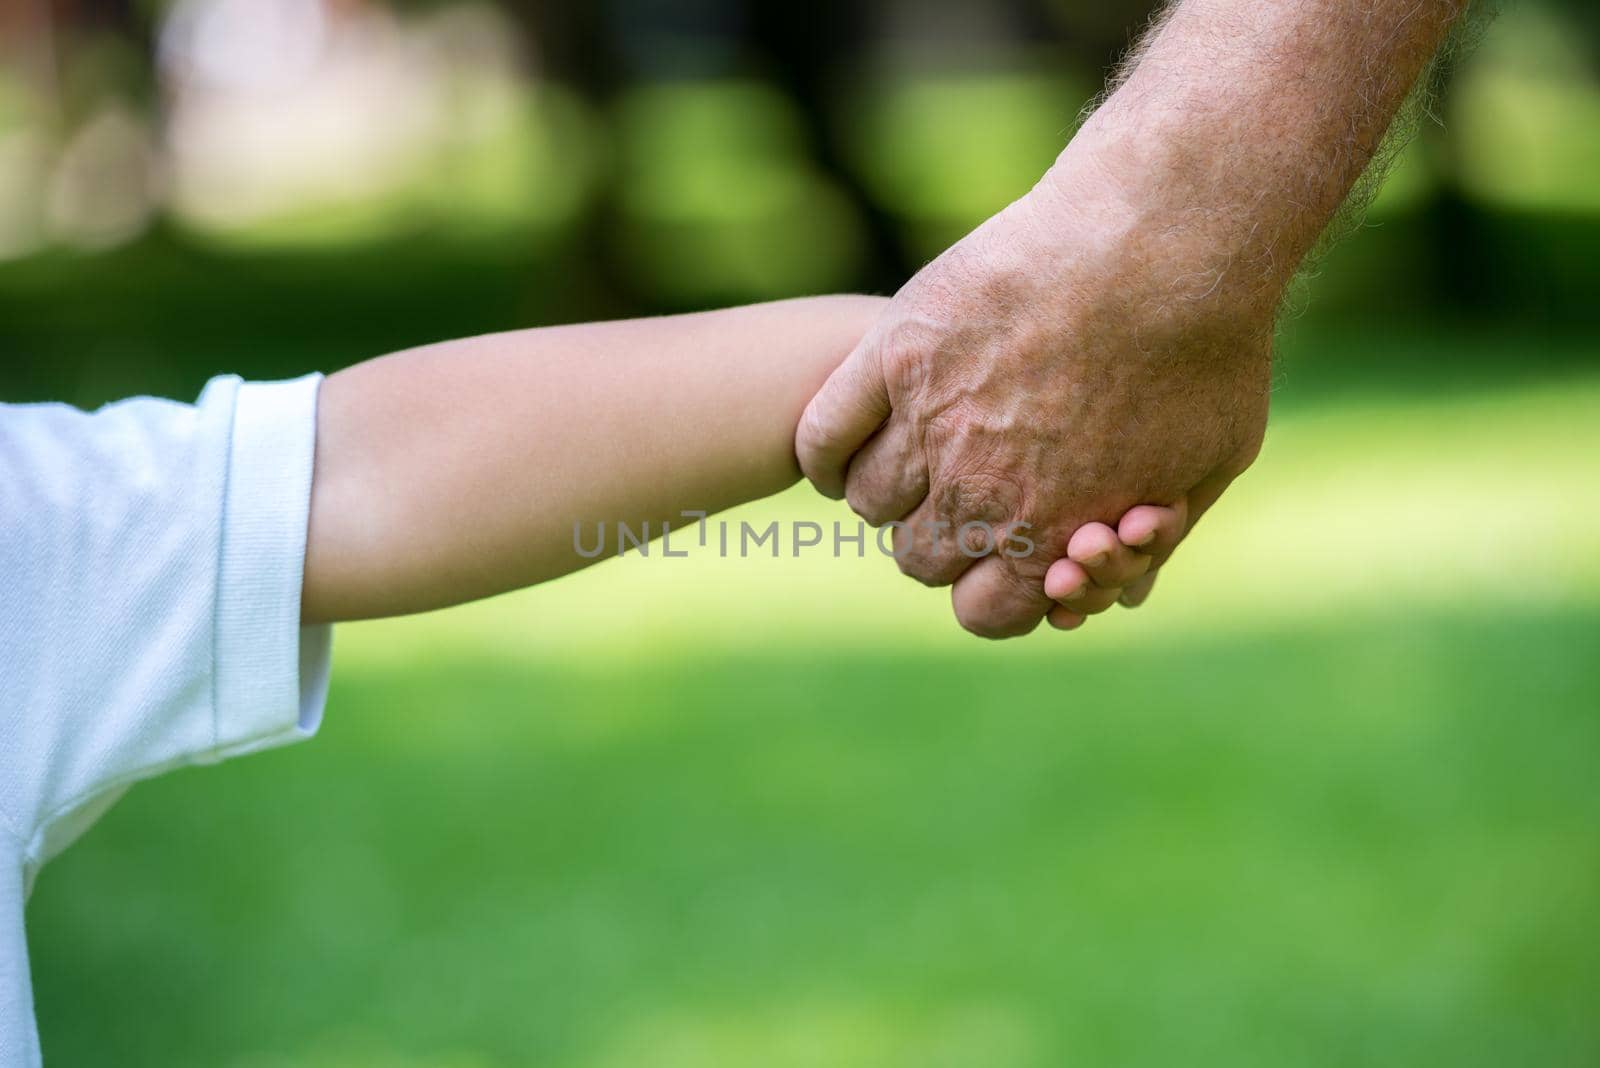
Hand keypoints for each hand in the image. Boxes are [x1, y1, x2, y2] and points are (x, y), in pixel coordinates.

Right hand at [796, 135, 1272, 638]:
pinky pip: (823, 434)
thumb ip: (1157, 536)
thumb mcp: (1212, 462)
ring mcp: (930, 425)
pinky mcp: (896, 356)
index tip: (1000, 551)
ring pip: (872, 498)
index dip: (991, 586)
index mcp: (1051, 537)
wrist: (1165, 238)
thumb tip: (1129, 588)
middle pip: (918, 558)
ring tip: (915, 447)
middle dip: (942, 535)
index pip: (981, 613)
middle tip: (961, 488)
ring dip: (891, 486)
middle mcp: (980, 496)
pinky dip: (827, 450)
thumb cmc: (1207, 347)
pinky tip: (848, 439)